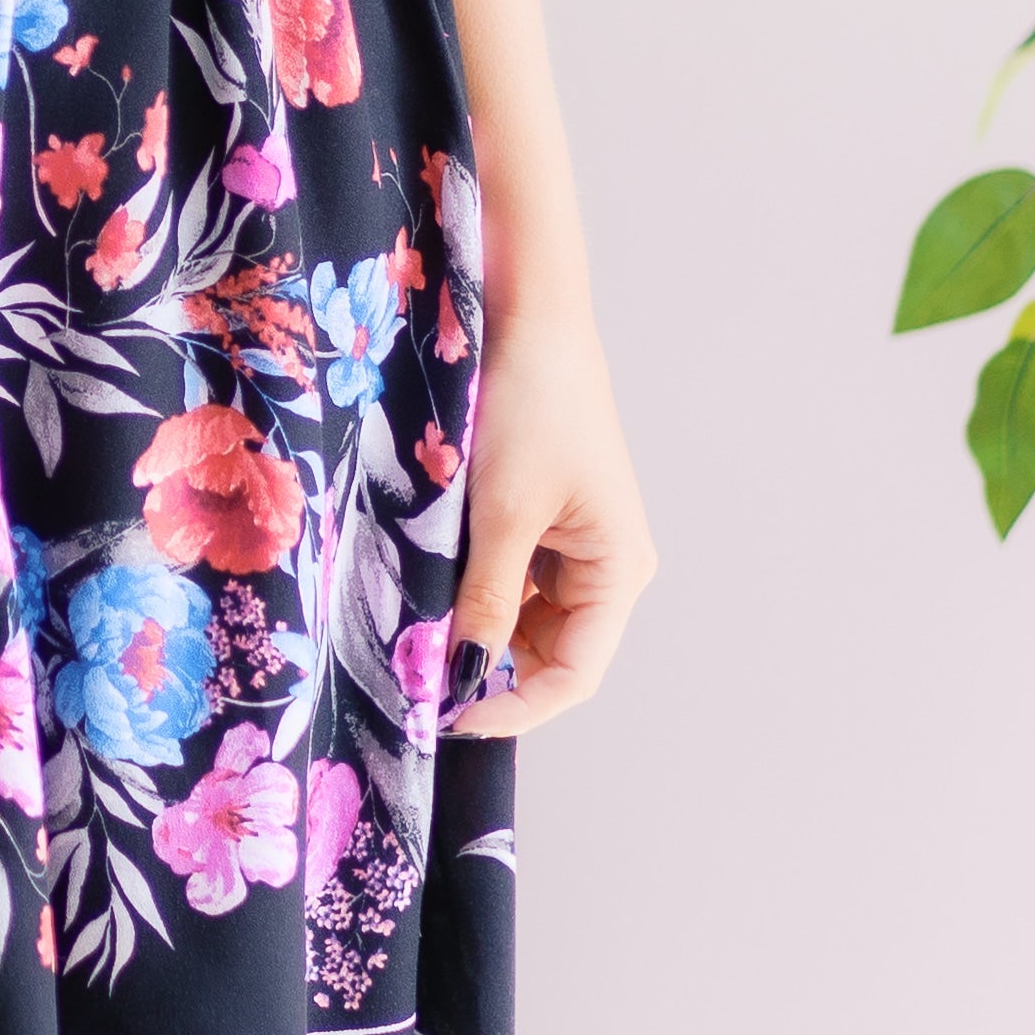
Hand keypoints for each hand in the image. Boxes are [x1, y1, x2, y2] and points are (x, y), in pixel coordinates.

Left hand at [450, 300, 652, 739]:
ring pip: (523, 620)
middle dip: (486, 667)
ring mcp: (574, 543)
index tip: (443, 715)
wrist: (528, 318)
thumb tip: (461, 675)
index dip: (512, 707)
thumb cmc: (532, 407)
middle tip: (416, 674)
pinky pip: (510, 580)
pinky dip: (471, 590)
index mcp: (618, 570)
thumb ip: (486, 601)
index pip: (574, 676)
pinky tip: (430, 584)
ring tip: (416, 625)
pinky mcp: (543, 519)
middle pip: (548, 654)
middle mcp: (606, 566)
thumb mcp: (503, 514)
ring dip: (473, 627)